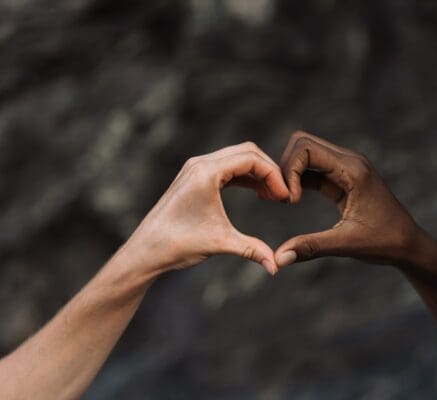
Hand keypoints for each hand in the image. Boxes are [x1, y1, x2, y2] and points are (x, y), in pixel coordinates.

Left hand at [125, 142, 289, 274]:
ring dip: (258, 174)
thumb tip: (276, 267)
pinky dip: (245, 177)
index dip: (274, 176)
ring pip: (237, 158)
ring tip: (273, 197)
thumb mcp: (221, 243)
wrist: (146, 250)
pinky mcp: (194, 177)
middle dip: (269, 171)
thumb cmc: (178, 244)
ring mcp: (195, 168)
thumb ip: (253, 250)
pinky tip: (258, 194)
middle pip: (247, 152)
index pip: (251, 159)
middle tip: (283, 196)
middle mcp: (200, 164)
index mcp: (206, 173)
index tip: (285, 198)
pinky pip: (227, 168)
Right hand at [275, 131, 425, 267]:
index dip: (290, 170)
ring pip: (307, 152)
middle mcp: (349, 161)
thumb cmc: (384, 242)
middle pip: (303, 143)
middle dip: (286, 167)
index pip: (307, 148)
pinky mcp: (343, 177)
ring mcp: (347, 166)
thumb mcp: (346, 244)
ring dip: (291, 172)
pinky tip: (295, 200)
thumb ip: (311, 247)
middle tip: (284, 198)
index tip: (290, 201)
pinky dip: (299, 179)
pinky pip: (313, 168)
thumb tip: (278, 259)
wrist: (408, 244)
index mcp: (352, 170)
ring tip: (288, 200)